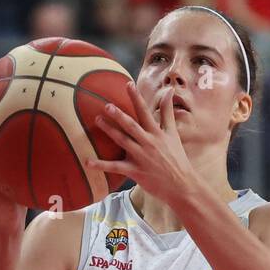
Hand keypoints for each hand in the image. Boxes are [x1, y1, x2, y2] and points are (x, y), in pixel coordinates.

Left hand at [86, 81, 197, 205]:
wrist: (181, 185)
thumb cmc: (176, 158)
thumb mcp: (173, 134)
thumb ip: (168, 112)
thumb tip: (169, 91)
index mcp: (157, 133)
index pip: (145, 111)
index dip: (136, 97)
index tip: (128, 84)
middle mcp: (148, 142)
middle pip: (131, 125)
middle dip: (119, 115)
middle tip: (106, 105)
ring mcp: (141, 157)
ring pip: (122, 141)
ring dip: (109, 131)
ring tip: (97, 121)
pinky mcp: (135, 171)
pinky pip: (115, 167)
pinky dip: (101, 165)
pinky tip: (88, 161)